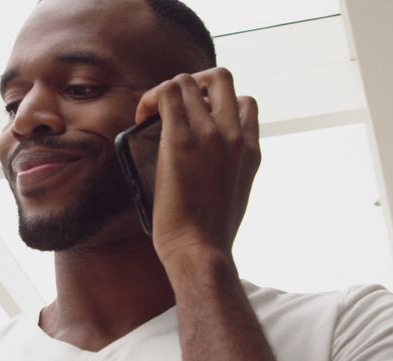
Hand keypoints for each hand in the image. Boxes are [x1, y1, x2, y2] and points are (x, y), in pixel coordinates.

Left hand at [134, 67, 259, 267]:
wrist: (200, 250)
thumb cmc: (209, 234)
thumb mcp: (234, 195)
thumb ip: (227, 170)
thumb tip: (204, 163)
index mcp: (251, 149)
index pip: (244, 103)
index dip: (217, 102)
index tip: (196, 119)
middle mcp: (235, 135)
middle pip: (221, 78)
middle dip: (194, 82)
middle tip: (173, 107)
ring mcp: (210, 134)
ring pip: (189, 81)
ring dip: (167, 90)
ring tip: (151, 113)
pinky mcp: (181, 139)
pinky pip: (167, 94)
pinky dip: (151, 98)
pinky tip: (141, 116)